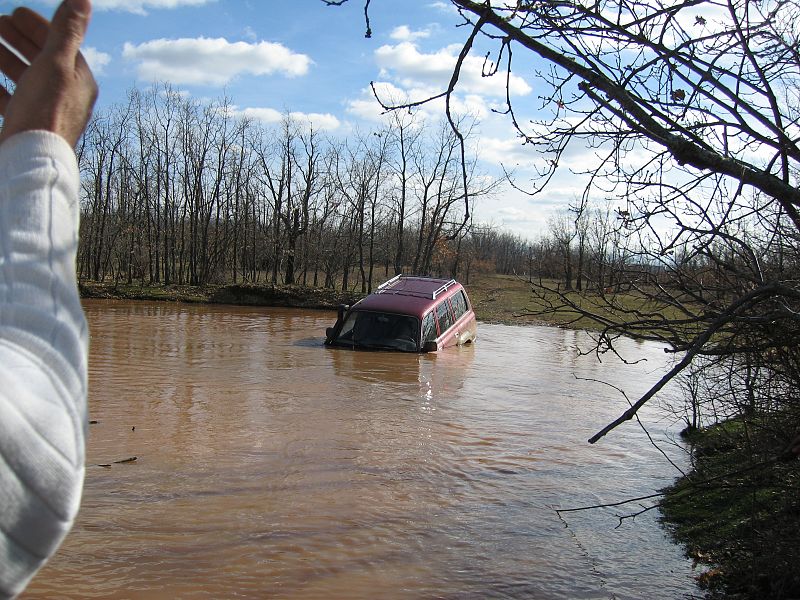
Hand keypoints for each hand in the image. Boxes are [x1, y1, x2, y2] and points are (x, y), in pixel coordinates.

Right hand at [0, 0, 96, 146]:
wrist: (31, 161)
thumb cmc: (45, 111)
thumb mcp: (56, 64)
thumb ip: (66, 32)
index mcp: (80, 83)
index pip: (62, 46)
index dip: (39, 27)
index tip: (15, 12)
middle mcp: (68, 99)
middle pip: (42, 62)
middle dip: (20, 40)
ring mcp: (47, 114)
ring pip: (25, 80)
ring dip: (5, 59)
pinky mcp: (28, 128)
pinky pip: (11, 101)